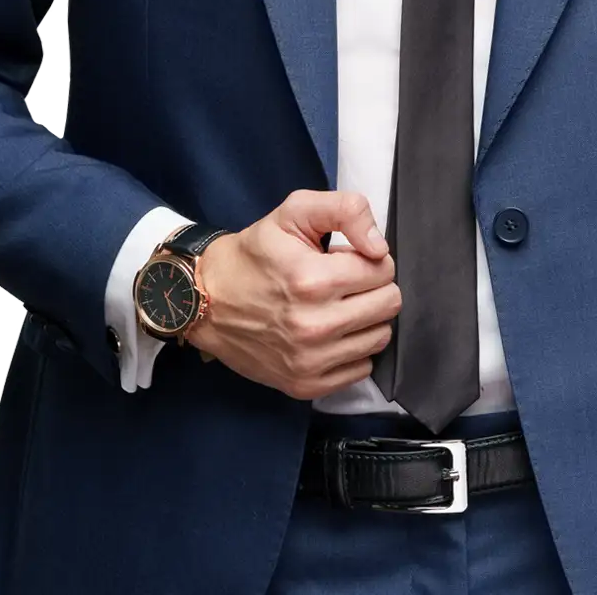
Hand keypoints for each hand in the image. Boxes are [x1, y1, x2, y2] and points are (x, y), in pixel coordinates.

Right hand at [185, 190, 400, 400]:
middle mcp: (314, 325)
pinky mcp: (305, 386)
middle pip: (389, 304)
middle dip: (374, 286)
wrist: (207, 300)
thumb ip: (345, 211)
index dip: (369, 257)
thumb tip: (380, 246)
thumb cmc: (255, 253)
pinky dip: (354, 349)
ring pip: (380, 337)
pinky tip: (332, 332)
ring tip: (339, 305)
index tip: (346, 258)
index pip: (383, 269)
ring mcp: (309, 361)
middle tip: (345, 281)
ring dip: (367, 318)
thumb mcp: (294, 211)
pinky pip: (361, 369)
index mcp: (313, 279)